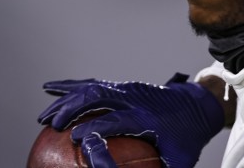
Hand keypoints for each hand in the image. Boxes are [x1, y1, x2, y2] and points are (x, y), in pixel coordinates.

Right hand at [38, 73, 223, 167]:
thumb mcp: (181, 160)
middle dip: (72, 108)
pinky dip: (71, 86)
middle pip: (98, 96)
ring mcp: (129, 90)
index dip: (96, 128)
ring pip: (92, 88)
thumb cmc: (188, 137)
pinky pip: (94, 84)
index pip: (117, 120)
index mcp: (148, 116)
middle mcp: (136, 98)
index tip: (76, 138)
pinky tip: (51, 89)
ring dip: (66, 99)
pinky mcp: (125, 87)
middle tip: (52, 125)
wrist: (199, 106)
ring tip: (43, 116)